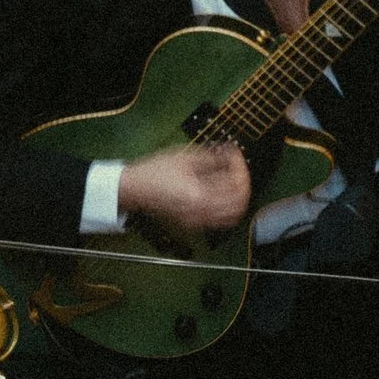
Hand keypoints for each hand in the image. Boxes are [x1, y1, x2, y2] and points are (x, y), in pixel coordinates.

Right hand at [118, 142, 253, 234]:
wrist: (135, 188)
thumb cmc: (155, 171)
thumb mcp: (187, 158)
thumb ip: (213, 158)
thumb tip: (231, 156)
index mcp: (200, 195)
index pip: (236, 186)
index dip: (240, 167)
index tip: (234, 155)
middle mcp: (201, 212)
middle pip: (239, 206)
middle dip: (243, 185)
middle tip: (238, 168)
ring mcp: (197, 221)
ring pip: (231, 217)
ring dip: (237, 198)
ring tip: (232, 180)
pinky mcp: (192, 223)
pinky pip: (218, 221)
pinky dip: (226, 208)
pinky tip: (220, 192)